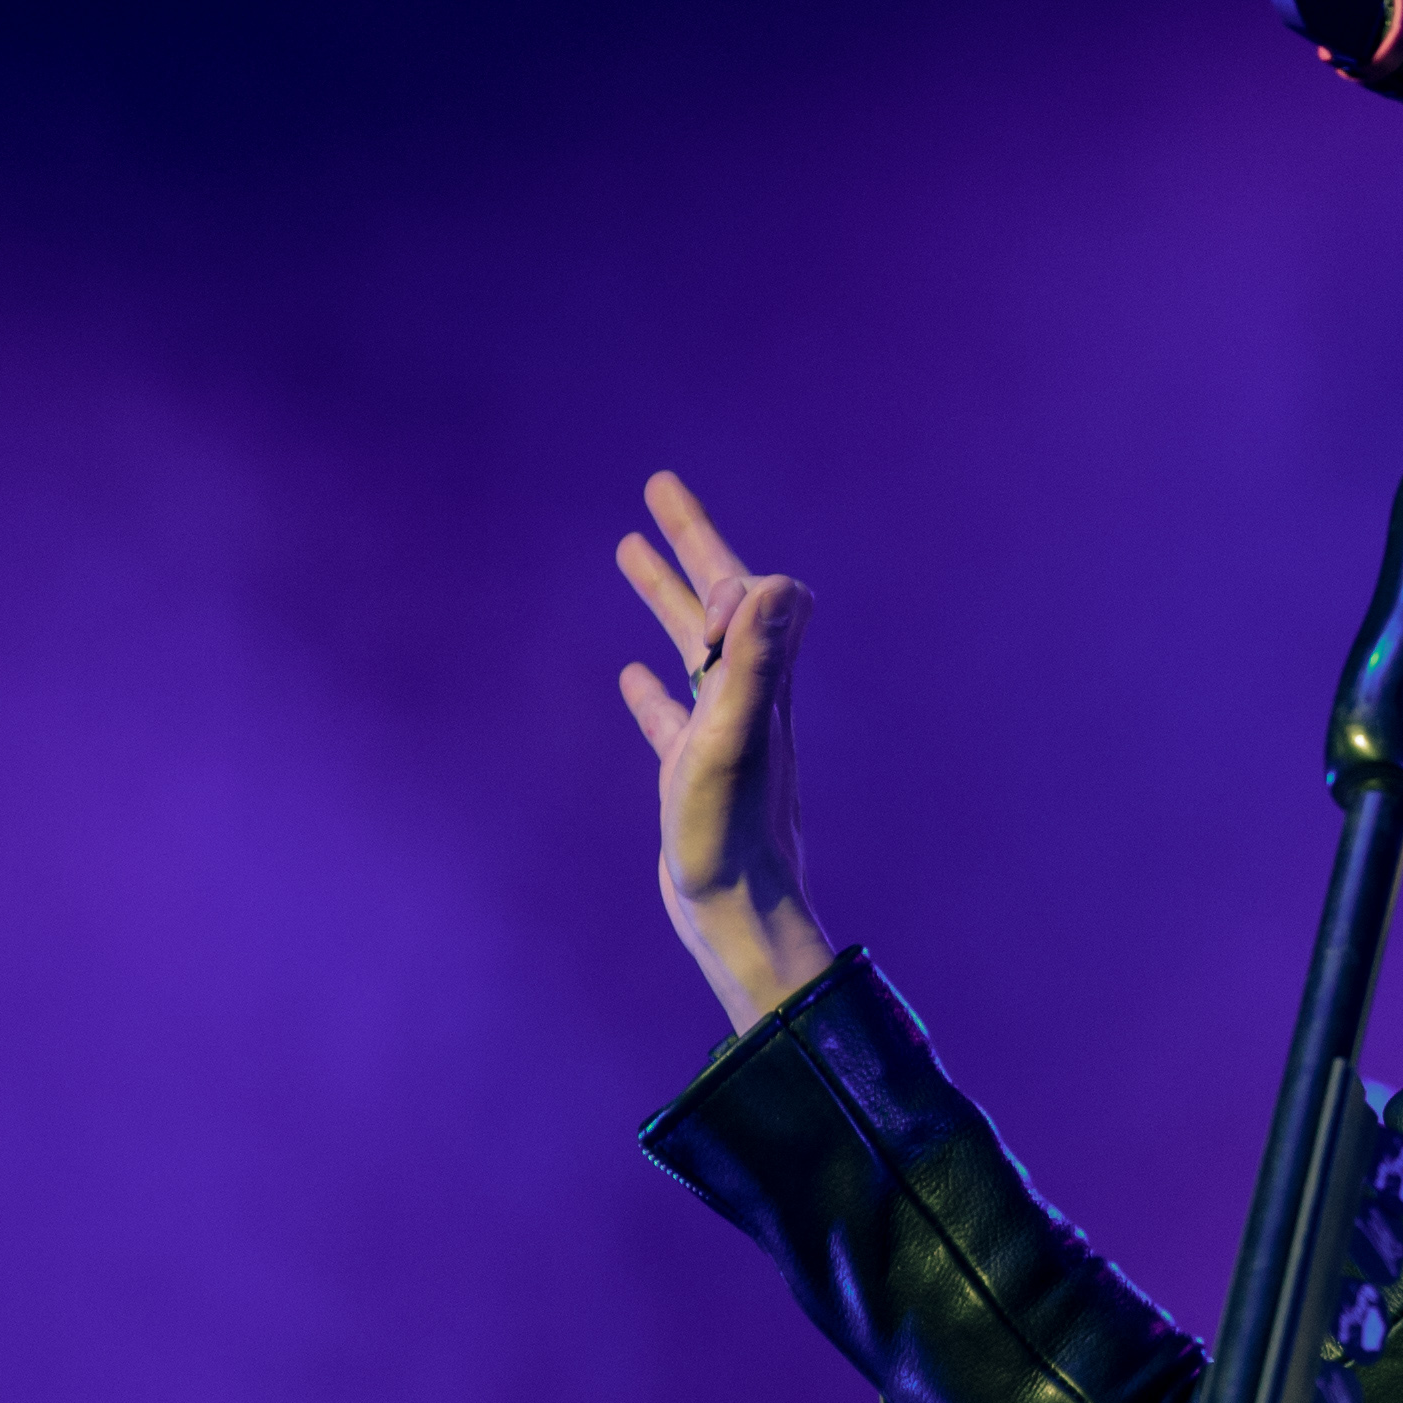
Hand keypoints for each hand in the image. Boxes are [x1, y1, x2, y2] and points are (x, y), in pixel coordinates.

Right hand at [619, 472, 840, 1035]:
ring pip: (694, 649)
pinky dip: (653, 689)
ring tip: (626, 548)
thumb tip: (776, 582)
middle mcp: (749, 699)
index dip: (726, 575)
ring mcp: (722, 734)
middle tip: (658, 486)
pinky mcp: (696, 774)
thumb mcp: (735, 739)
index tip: (704, 607)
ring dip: (667, 597)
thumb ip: (759, 663)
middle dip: (692, 542)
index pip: (757, 594)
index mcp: (761, 683)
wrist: (739, 916)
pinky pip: (672, 716)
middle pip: (723, 603)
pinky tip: (629, 677)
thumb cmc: (732, 835)